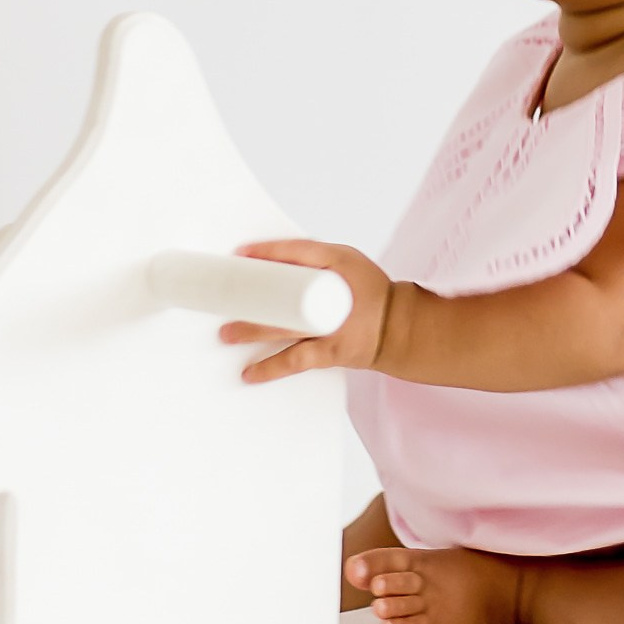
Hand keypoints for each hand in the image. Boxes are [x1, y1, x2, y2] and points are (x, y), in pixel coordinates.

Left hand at [226, 239, 391, 381]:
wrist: (399, 328)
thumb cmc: (370, 292)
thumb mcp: (346, 261)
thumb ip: (313, 257)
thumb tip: (271, 257)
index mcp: (338, 263)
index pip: (298, 250)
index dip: (267, 250)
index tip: (240, 253)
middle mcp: (333, 293)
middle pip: (285, 291)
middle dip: (253, 293)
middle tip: (224, 295)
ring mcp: (331, 327)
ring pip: (284, 328)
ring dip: (252, 331)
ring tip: (226, 334)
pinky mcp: (329, 353)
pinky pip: (294, 362)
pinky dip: (270, 368)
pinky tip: (249, 373)